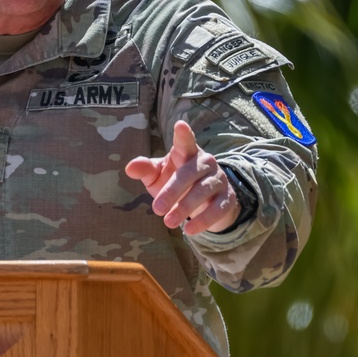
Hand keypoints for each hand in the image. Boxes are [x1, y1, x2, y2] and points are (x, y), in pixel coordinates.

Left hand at [125, 120, 239, 235]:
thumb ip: (146, 170)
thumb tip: (130, 167)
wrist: (204, 201)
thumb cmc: (175, 182)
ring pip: (203, 191)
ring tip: (168, 223)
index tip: (180, 125)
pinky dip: (204, 220)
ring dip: (185, 207)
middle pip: (189, 173)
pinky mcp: (227, 198)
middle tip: (157, 209)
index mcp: (187, 152)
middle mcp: (205, 162)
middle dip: (173, 191)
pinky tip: (190, 230)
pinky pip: (218, 208)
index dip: (183, 135)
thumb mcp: (158, 176)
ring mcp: (218, 179)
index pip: (185, 141)